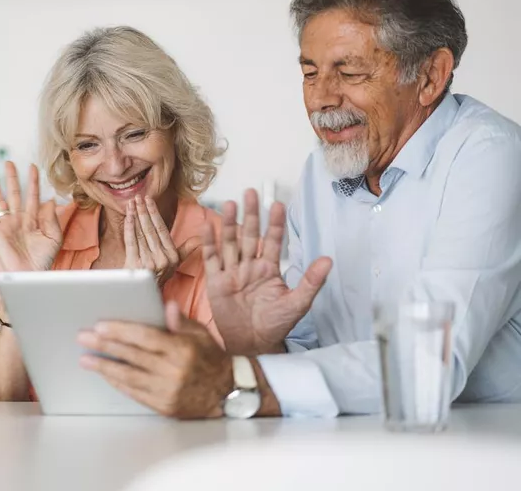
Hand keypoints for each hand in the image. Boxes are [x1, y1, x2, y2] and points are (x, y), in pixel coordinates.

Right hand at [0, 161, 62, 271]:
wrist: (30, 274)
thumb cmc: (43, 259)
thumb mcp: (53, 238)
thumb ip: (52, 219)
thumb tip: (50, 200)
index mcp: (34, 219)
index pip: (33, 195)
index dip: (33, 181)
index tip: (33, 167)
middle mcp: (19, 219)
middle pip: (14, 193)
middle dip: (12, 178)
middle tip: (9, 163)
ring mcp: (7, 225)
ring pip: (0, 202)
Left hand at [78, 301, 232, 418]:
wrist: (228, 393)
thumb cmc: (211, 358)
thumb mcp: (201, 334)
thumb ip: (180, 321)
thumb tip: (166, 305)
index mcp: (182, 349)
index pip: (145, 337)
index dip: (121, 331)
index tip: (100, 326)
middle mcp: (174, 370)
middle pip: (132, 356)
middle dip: (104, 346)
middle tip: (83, 338)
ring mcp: (168, 391)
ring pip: (129, 376)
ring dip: (104, 367)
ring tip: (85, 359)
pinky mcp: (164, 406)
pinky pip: (135, 393)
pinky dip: (118, 382)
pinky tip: (105, 374)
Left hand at [123, 195, 200, 288]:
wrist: (143, 298)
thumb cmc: (158, 277)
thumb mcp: (175, 264)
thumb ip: (187, 250)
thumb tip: (201, 238)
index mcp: (172, 256)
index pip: (162, 229)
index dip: (154, 213)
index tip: (149, 200)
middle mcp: (161, 259)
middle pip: (150, 229)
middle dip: (143, 211)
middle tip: (138, 196)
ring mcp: (147, 262)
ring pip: (140, 233)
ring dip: (135, 215)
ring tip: (132, 203)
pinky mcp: (134, 265)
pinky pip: (131, 241)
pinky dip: (128, 227)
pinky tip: (128, 216)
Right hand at [202, 189, 332, 354]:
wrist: (252, 344)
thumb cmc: (275, 325)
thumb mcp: (297, 304)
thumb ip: (311, 281)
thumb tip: (328, 260)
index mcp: (269, 269)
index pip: (272, 241)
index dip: (274, 223)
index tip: (277, 205)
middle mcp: (250, 266)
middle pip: (249, 235)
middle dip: (250, 215)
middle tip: (251, 193)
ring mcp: (232, 272)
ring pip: (230, 242)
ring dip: (230, 224)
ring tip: (231, 204)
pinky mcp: (216, 282)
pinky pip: (212, 259)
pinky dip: (210, 243)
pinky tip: (210, 227)